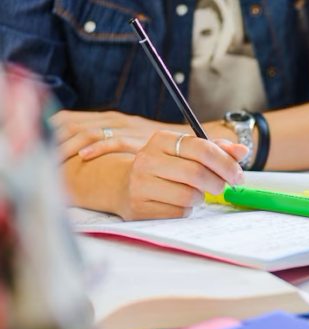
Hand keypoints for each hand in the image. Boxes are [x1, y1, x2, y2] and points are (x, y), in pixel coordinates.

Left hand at [51, 110, 185, 161]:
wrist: (197, 143)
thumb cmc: (164, 148)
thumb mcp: (134, 141)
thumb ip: (114, 143)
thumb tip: (86, 154)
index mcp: (112, 119)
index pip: (71, 119)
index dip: (53, 132)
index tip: (40, 148)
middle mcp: (117, 120)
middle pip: (74, 123)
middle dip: (55, 139)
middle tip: (42, 155)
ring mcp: (129, 128)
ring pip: (90, 130)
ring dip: (70, 144)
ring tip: (56, 158)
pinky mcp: (140, 138)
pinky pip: (115, 140)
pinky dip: (98, 147)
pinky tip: (85, 156)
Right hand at [114, 130, 246, 219]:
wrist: (123, 185)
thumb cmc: (166, 166)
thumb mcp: (188, 152)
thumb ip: (217, 150)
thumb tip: (243, 151)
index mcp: (161, 140)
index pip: (202, 149)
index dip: (226, 163)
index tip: (238, 175)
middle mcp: (147, 159)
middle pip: (197, 174)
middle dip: (217, 183)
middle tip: (221, 186)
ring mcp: (140, 185)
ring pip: (189, 196)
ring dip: (200, 198)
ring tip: (193, 193)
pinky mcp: (139, 208)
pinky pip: (178, 213)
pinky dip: (186, 210)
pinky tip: (178, 203)